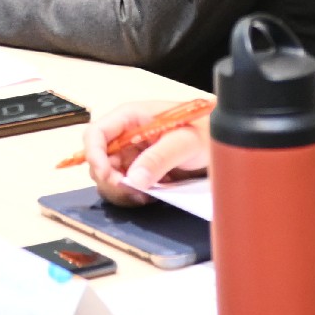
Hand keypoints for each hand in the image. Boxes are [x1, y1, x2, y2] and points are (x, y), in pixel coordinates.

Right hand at [83, 101, 210, 202]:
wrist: (219, 145)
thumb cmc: (203, 132)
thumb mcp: (184, 142)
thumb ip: (159, 157)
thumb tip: (133, 179)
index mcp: (130, 117)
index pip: (96, 133)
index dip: (94, 154)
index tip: (108, 176)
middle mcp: (125, 135)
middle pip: (99, 159)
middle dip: (109, 178)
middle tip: (130, 190)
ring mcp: (130, 155)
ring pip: (108, 176)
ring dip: (120, 190)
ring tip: (143, 195)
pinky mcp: (138, 171)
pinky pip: (123, 187)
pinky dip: (130, 195)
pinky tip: (148, 196)